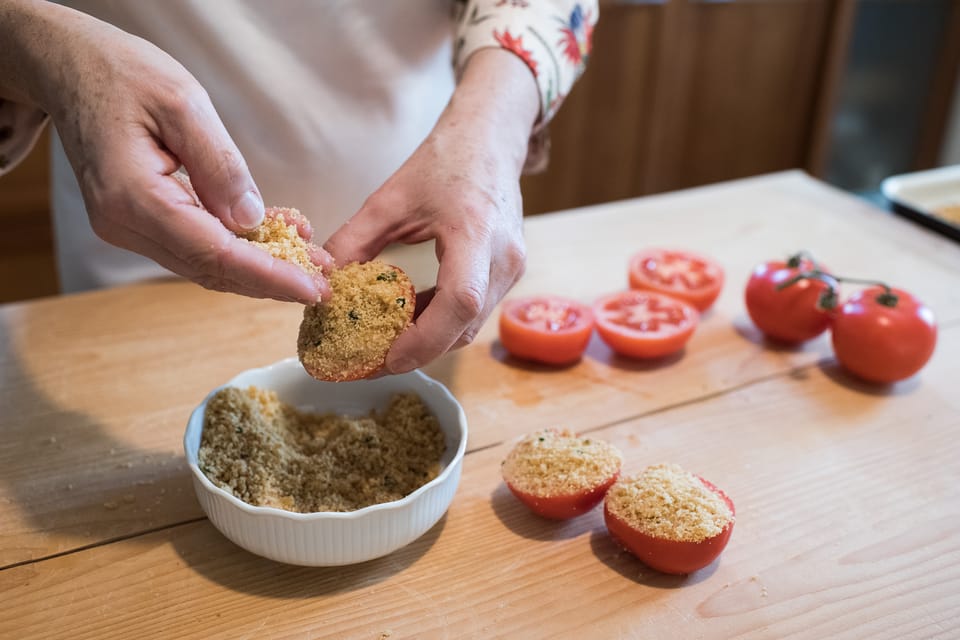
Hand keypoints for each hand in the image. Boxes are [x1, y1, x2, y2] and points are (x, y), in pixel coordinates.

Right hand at [0, 1, 328, 301]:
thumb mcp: (183, 103)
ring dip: (259, 266)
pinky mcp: (138, 221)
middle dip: (272, 280)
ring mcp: (128, 227)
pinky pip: (195, 244)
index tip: (312, 287)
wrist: (71, 67)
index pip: (212, 253)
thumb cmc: (122, 74)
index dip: (268, 276)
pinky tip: (277, 234)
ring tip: (310, 259)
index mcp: (133, 197)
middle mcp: (125, 224)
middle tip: (324, 281)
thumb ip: (220, 165)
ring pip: (205, 263)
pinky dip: (238, 246)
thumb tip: (252, 220)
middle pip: (210, 269)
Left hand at [324, 49, 539, 372]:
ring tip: (385, 344)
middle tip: (372, 363)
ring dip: (430, 339)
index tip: (388, 358)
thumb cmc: (445, 160)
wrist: (490, 139)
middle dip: (419, 351)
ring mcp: (513, 268)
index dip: (425, 338)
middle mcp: (504, 257)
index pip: (460, 302)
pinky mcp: (509, 273)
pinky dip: (442, 322)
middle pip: (465, 325)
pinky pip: (474, 311)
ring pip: (471, 325)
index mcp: (476, 232)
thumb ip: (354, 240)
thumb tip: (322, 283)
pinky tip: (411, 319)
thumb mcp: (390, 198)